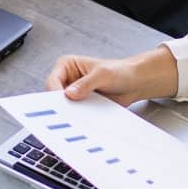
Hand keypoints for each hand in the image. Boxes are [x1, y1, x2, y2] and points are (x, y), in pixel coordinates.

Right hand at [45, 46, 178, 106]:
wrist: (134, 83)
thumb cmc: (120, 71)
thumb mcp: (103, 75)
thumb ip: (86, 83)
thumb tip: (70, 93)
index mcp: (67, 65)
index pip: (53, 80)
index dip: (55, 93)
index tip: (61, 103)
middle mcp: (67, 79)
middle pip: (55, 96)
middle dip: (60, 105)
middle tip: (66, 114)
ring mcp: (73, 94)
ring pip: (63, 107)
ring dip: (69, 113)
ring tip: (76, 119)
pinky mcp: (81, 105)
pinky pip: (74, 115)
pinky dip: (77, 119)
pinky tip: (83, 122)